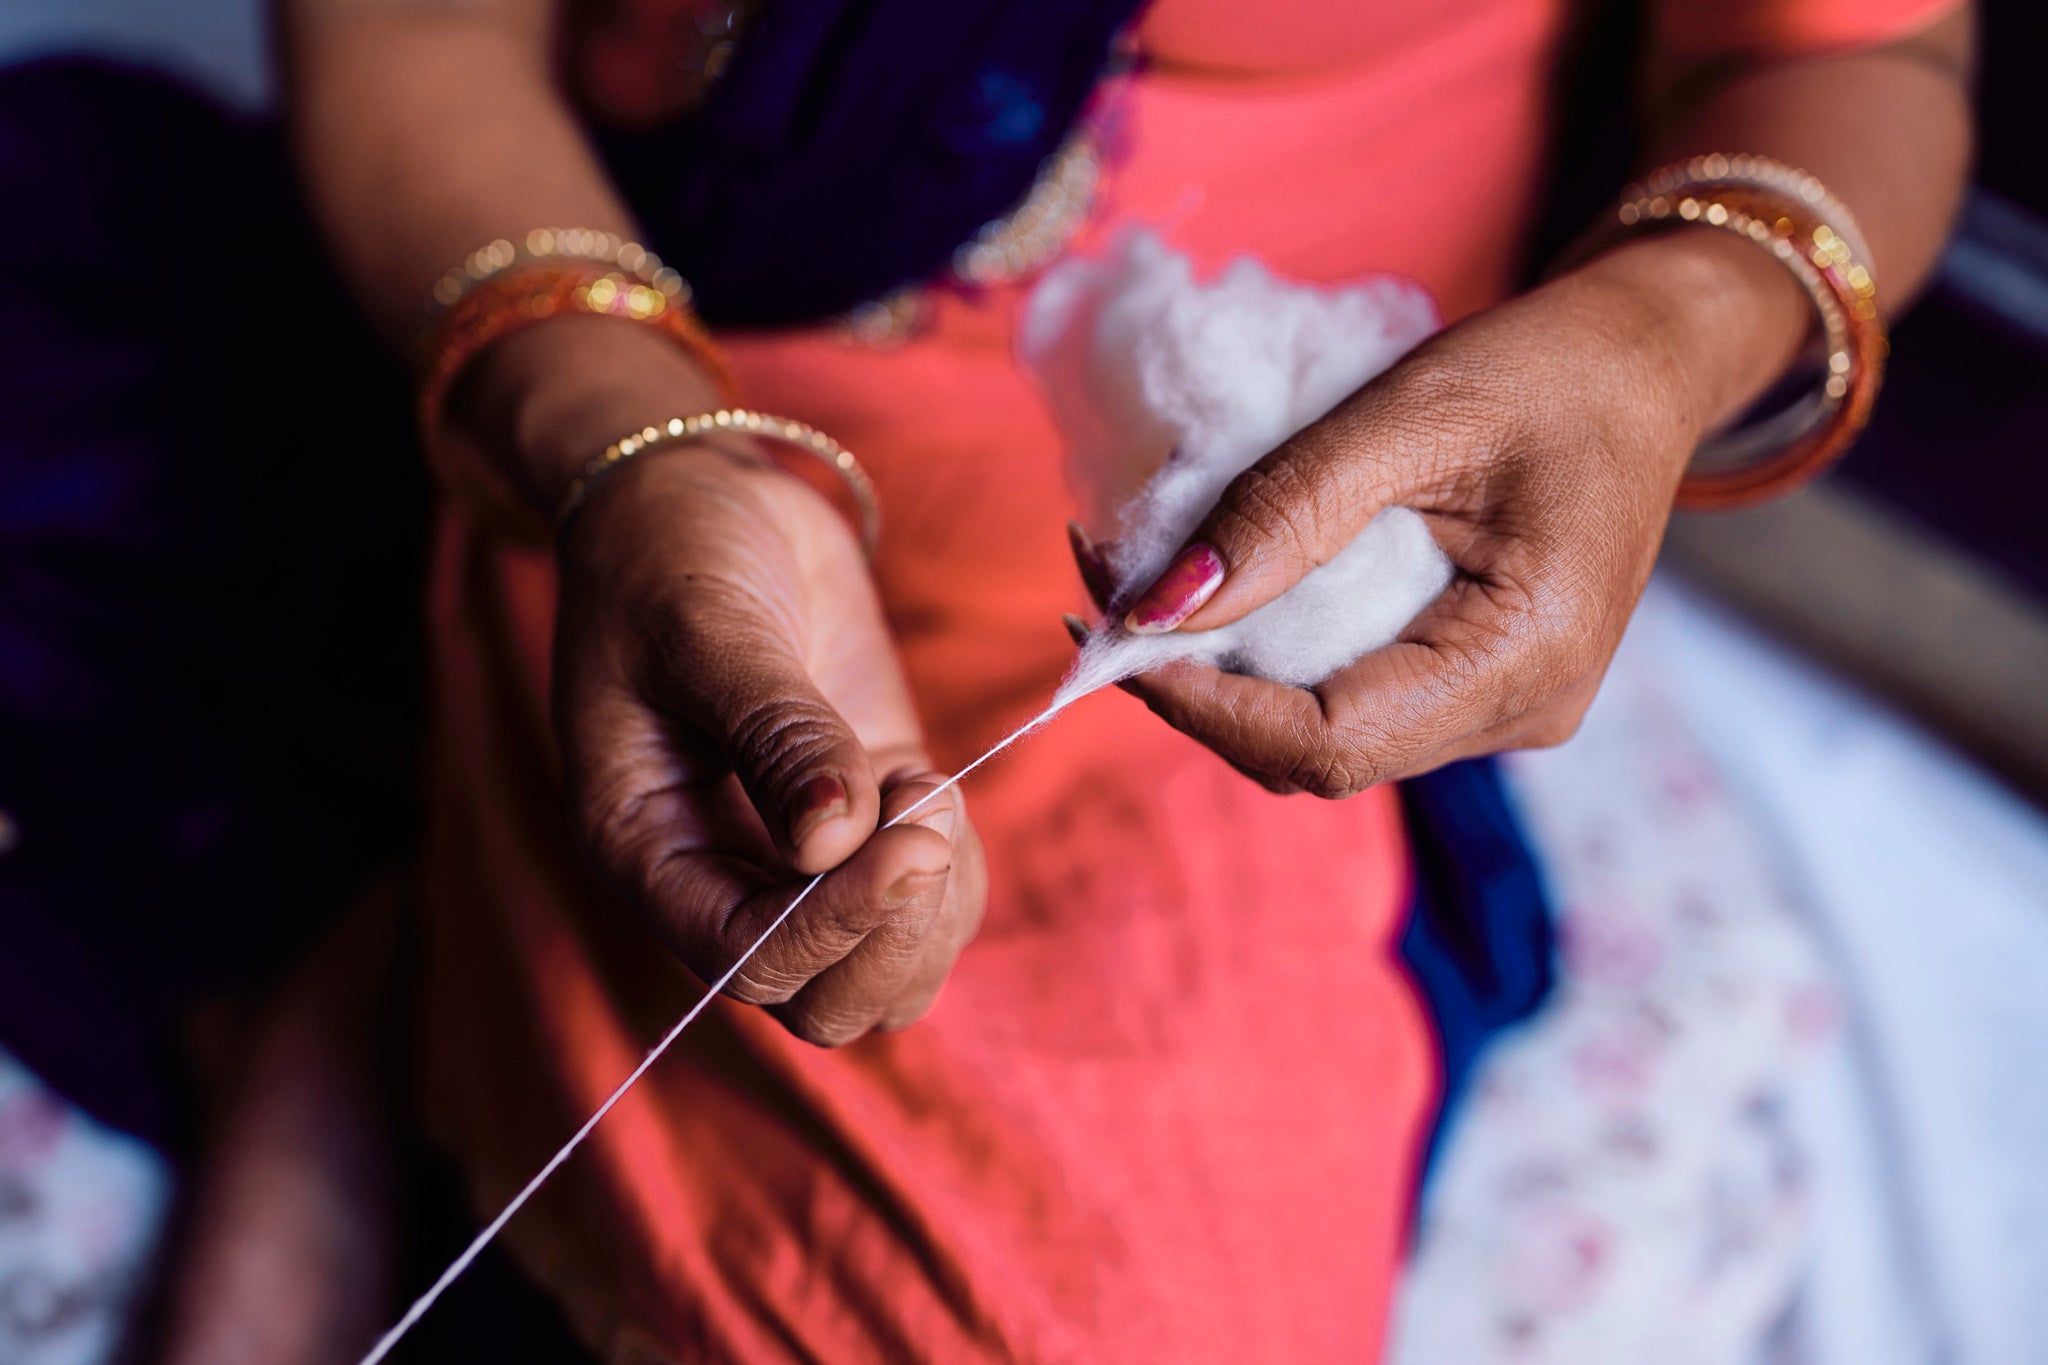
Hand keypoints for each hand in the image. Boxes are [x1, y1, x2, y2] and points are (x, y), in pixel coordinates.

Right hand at [552, 434, 986, 1044]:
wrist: (697, 499)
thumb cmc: (669, 552)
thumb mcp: (706, 627)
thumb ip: (773, 730)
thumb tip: (833, 837)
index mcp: (645, 850)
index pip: (744, 954)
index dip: (833, 922)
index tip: (907, 834)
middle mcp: (716, 877)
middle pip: (819, 1001)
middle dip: (892, 930)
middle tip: (925, 809)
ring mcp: (794, 861)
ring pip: (882, 977)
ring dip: (933, 910)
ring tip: (926, 789)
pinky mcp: (866, 825)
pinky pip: (927, 912)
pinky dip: (958, 878)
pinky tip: (938, 792)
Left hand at [1071, 234, 1807, 795]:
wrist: (1647, 360)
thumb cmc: (1550, 368)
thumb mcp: (1409, 416)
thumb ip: (1284, 513)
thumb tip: (1156, 607)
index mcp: (1523, 661)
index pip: (1327, 745)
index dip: (1201, 707)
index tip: (1106, 632)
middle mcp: (1521, 713)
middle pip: (1313, 753)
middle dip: (1193, 687)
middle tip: (1100, 589)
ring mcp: (1504, 708)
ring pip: (1322, 733)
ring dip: (1222, 671)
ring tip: (1142, 579)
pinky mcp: (1479, 684)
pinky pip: (1351, 696)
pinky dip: (1270, 652)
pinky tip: (1219, 589)